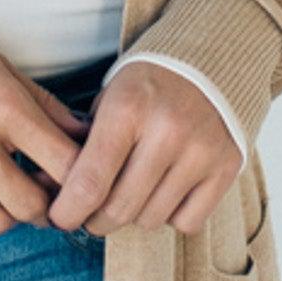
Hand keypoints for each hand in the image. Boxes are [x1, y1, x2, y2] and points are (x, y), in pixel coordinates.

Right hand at [0, 36, 92, 242]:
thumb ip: (44, 105)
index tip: (75, 183)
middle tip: (38, 195)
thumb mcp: (2, 69)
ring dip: (4, 216)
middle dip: (43, 207)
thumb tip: (84, 136)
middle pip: (30, 206)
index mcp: (5, 108)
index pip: (64, 164)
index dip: (79, 181)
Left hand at [44, 61, 241, 237]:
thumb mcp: (109, 98)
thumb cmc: (148, 84)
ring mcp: (201, 152)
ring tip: (131, 192)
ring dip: (134, 215)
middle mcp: (167, 131)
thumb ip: (84, 145)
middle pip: (119, 209)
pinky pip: (188, 221)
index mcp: (127, 109)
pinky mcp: (228, 167)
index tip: (60, 218)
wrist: (210, 58)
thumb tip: (53, 194)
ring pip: (151, 219)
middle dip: (96, 220)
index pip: (89, 183)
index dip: (68, 211)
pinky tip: (166, 190)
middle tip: (90, 214)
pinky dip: (172, 215)